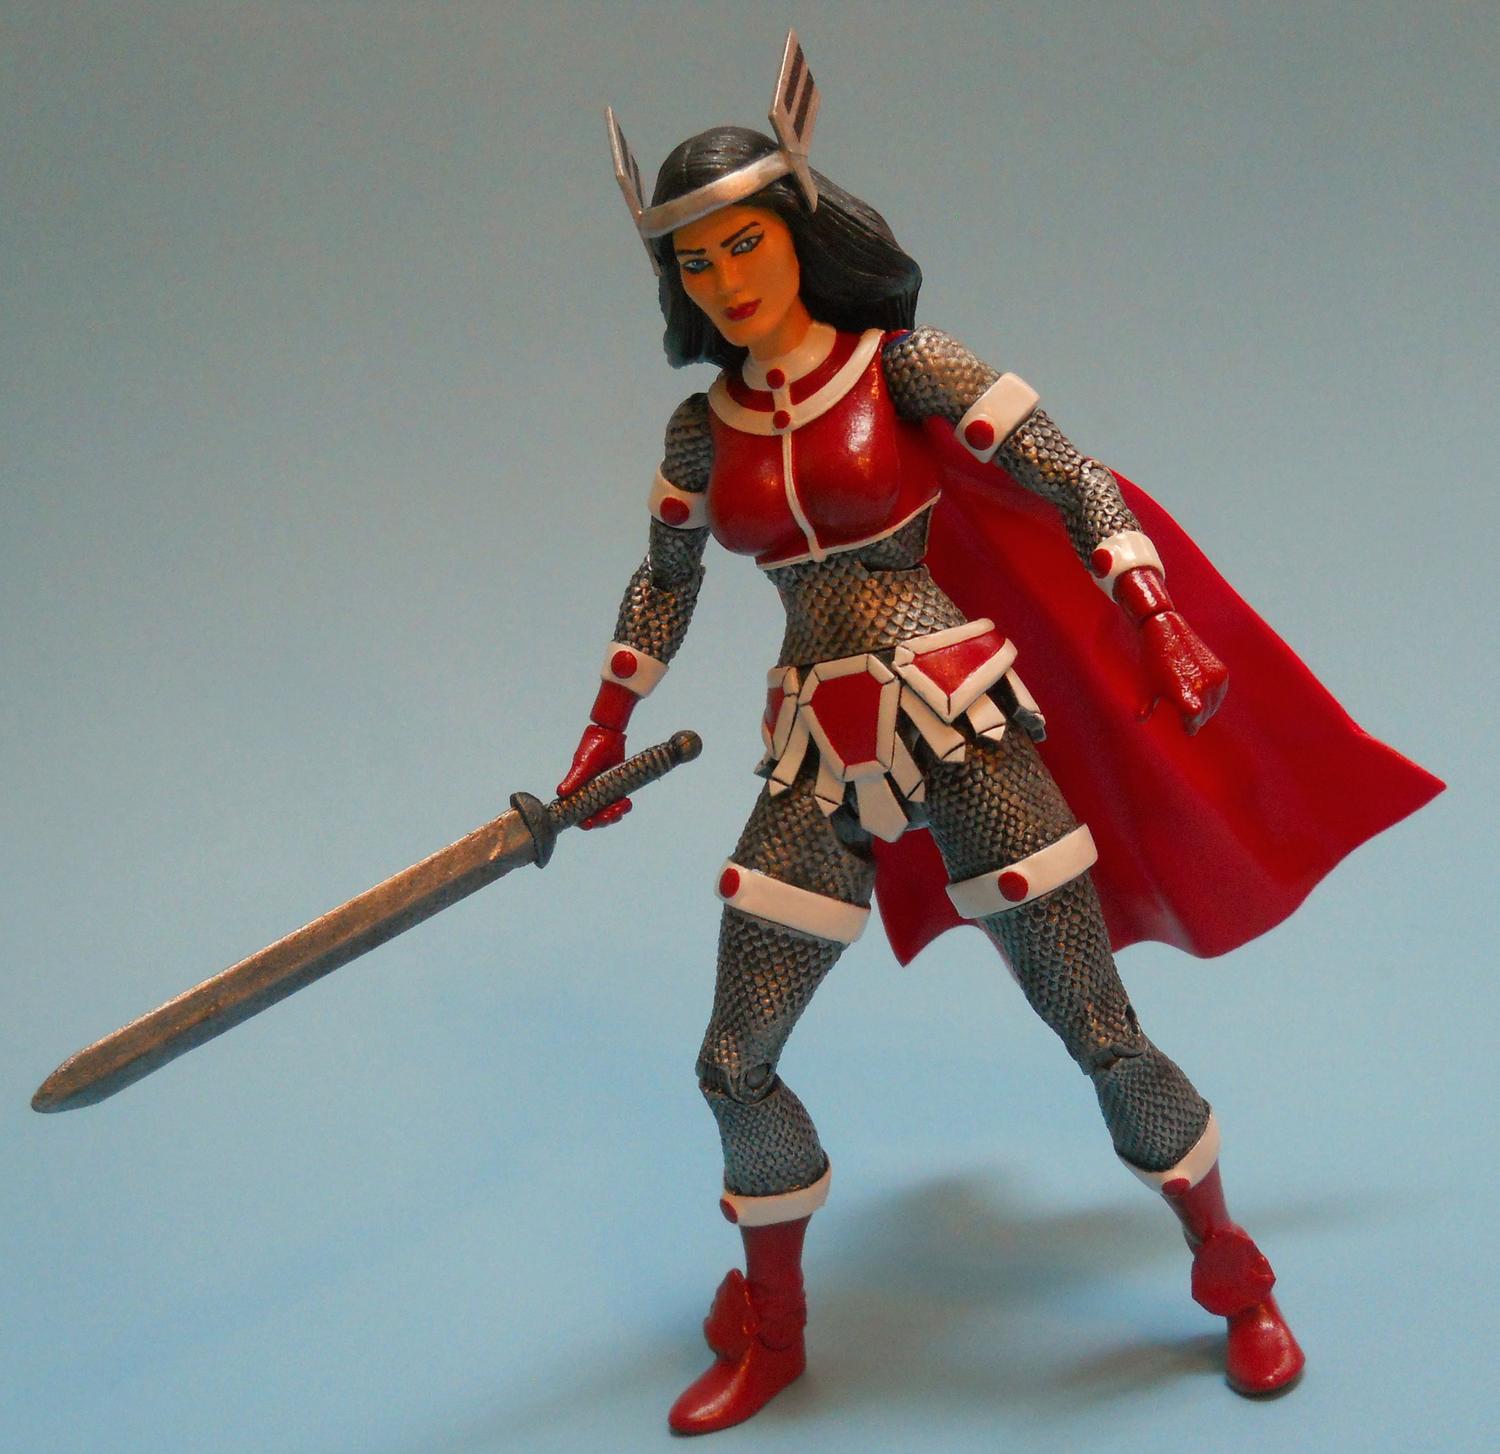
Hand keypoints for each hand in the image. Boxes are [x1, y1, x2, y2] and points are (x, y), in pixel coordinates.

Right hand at [557, 724, 631, 828]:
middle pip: (595, 817)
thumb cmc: (592, 748)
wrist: (609, 736)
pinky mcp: (614, 788)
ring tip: (624, 806)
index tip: (590, 823)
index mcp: (577, 791)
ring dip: (616, 814)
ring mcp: (602, 792)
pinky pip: (618, 804)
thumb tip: (560, 793)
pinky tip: (627, 803)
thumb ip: (574, 779)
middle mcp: (589, 794)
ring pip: (608, 812)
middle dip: (604, 819)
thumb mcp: (582, 765)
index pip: (578, 813)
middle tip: (613, 814)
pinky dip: (623, 807)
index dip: (584, 822)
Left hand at [1138, 611, 1227, 734]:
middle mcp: (1201, 686)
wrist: (1167, 631)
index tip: (1187, 730)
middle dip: (1195, 720)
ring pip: (1212, 706)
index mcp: (1183, 692)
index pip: (1194, 717)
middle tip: (1187, 722)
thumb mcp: (1148, 685)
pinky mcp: (1221, 672)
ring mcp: (1214, 679)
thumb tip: (1140, 720)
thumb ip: (1146, 705)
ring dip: (1205, 710)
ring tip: (1194, 709)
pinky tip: (1203, 697)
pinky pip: (1220, 694)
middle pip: (1202, 716)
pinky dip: (1213, 698)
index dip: (1191, 725)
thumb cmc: (1154, 662)